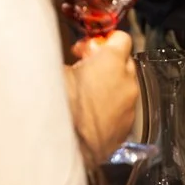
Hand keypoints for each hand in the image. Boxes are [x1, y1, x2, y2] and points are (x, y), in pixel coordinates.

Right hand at [65, 31, 137, 162]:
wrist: (64, 147)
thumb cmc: (58, 106)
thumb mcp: (54, 71)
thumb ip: (66, 58)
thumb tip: (59, 53)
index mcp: (111, 62)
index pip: (121, 38)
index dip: (105, 42)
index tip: (88, 50)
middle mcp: (127, 82)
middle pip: (125, 62)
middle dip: (107, 63)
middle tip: (84, 70)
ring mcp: (130, 107)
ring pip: (125, 87)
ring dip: (110, 86)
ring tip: (86, 96)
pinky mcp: (127, 128)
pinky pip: (123, 110)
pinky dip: (111, 108)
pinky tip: (91, 115)